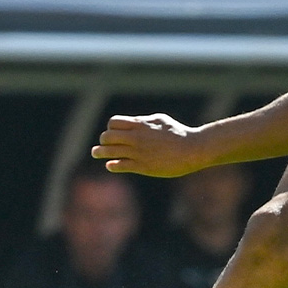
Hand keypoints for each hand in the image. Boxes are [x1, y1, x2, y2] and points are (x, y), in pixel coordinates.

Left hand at [92, 113, 208, 176]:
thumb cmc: (178, 133)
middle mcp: (136, 138)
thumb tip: (134, 122)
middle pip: (107, 136)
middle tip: (103, 144)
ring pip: (110, 151)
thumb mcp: (160, 120)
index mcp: (140, 125)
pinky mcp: (142, 166)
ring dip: (101, 152)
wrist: (191, 150)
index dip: (111, 128)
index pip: (113, 123)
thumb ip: (144, 121)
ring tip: (96, 153)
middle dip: (104, 140)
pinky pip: (120, 165)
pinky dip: (112, 164)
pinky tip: (110, 165)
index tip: (114, 133)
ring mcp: (138, 153)